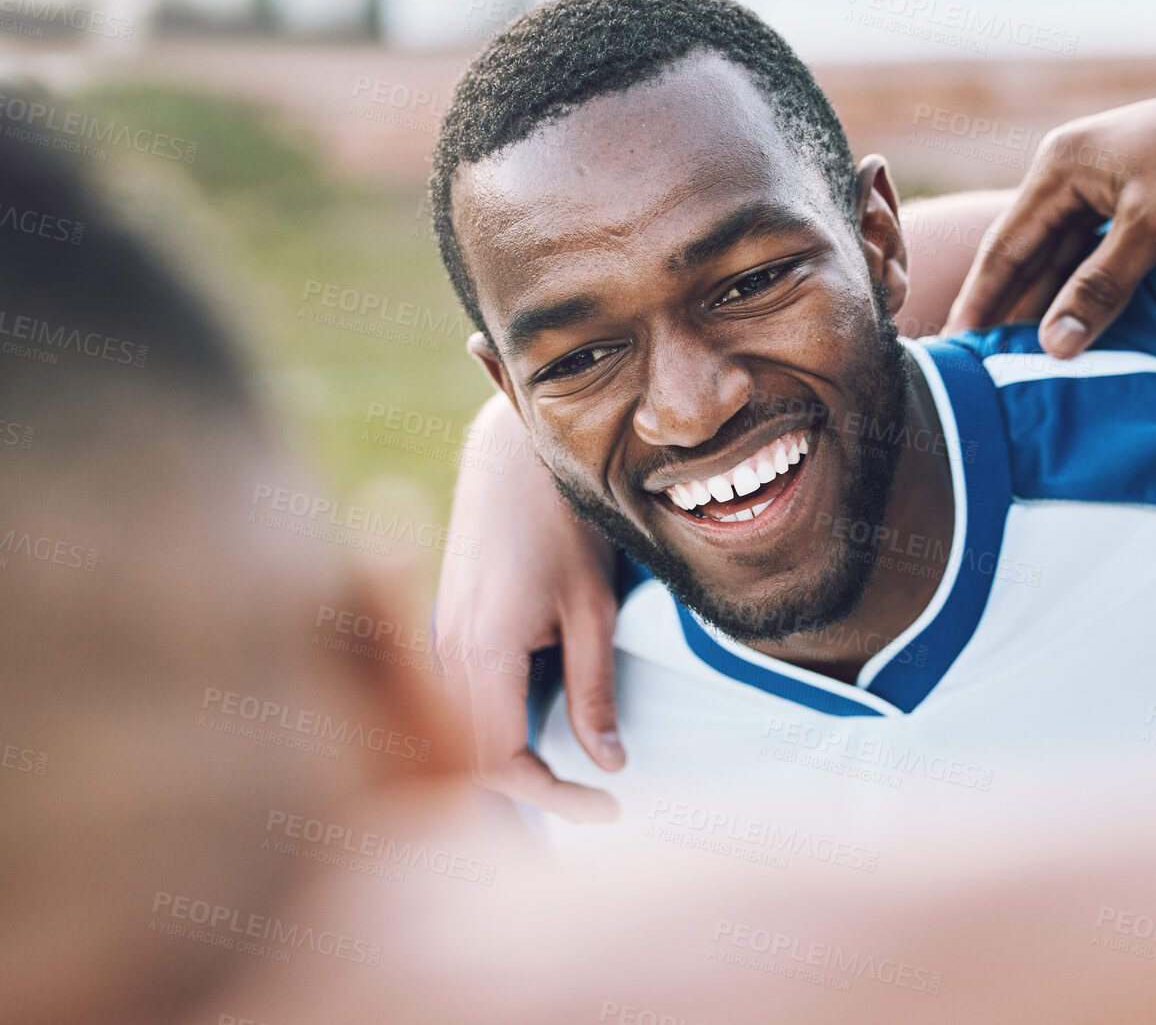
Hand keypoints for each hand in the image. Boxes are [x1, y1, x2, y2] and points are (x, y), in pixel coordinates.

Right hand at [436, 392, 623, 822]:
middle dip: (532, 793)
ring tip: (573, 780)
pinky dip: (497, 731)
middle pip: (472, 761)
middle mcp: (447, 654)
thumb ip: (595, 691)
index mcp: (482, 654)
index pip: (501, 764)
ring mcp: (439, 639)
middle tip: (595, 806)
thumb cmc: (561, 520)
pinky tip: (543, 731)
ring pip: (460, 736)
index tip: (607, 808)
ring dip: (512, 765)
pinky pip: (461, 703)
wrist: (513, 453)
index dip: (552, 798)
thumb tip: (609, 764)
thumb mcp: (592, 610)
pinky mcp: (448, 626)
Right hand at [944, 82, 1155, 356]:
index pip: (1005, 245)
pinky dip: (1076, 285)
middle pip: (1025, 250)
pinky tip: (1069, 319)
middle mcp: (1068, 169)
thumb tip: (1053, 346)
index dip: (982, 297)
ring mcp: (1098, 180)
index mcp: (1059, 165)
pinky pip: (1088, 249)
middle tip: (978, 355)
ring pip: (1058, 253)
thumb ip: (1100, 287)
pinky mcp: (1129, 194)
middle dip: (1005, 302)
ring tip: (1016, 350)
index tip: (958, 340)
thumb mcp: (1152, 228)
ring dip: (1042, 298)